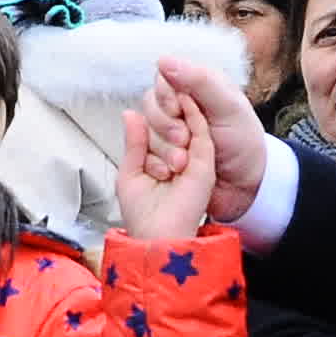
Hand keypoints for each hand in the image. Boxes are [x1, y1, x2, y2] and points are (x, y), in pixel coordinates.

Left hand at [115, 78, 214, 242]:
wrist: (157, 236)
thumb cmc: (143, 214)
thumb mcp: (130, 172)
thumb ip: (134, 144)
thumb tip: (130, 112)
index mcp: (162, 159)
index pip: (158, 127)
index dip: (152, 113)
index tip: (143, 105)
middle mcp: (180, 157)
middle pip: (172, 123)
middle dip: (161, 116)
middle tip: (156, 118)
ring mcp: (194, 159)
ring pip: (187, 123)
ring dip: (175, 113)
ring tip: (168, 102)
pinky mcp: (205, 163)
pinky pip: (202, 131)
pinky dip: (193, 113)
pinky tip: (184, 100)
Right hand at [156, 52, 276, 222]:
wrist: (245, 185)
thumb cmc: (243, 143)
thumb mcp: (228, 108)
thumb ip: (199, 83)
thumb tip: (164, 61)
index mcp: (197, 86)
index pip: (163, 81)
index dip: (166, 97)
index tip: (178, 111)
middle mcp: (181, 105)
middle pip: (150, 106)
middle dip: (164, 125)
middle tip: (183, 140)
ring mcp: (171, 131)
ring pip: (145, 130)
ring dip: (161, 147)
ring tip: (182, 161)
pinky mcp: (165, 153)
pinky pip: (145, 153)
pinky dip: (155, 162)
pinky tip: (171, 170)